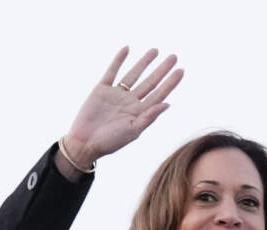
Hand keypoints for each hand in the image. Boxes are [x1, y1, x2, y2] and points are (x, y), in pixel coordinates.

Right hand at [62, 46, 182, 167]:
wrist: (85, 142)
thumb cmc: (110, 142)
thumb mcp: (133, 130)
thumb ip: (149, 117)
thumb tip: (168, 104)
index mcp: (140, 113)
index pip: (159, 94)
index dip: (170, 83)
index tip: (181, 70)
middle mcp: (130, 102)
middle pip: (150, 82)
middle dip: (161, 70)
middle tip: (174, 57)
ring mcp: (116, 95)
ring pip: (133, 75)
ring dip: (144, 63)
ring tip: (155, 50)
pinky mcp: (101, 90)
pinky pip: (112, 72)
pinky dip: (118, 60)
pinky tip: (127, 49)